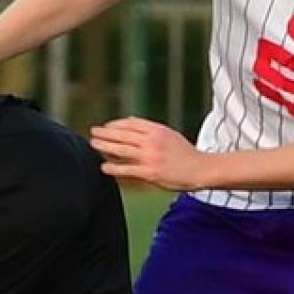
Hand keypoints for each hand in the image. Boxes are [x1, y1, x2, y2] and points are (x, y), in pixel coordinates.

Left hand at [89, 117, 210, 190]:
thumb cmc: (185, 153)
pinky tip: (104, 166)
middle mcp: (152, 141)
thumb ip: (150, 128)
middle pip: (123, 134)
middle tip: (93, 131)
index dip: (116, 124)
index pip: (130, 123)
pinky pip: (127, 169)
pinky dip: (113, 167)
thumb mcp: (169, 134)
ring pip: (122, 149)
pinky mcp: (150, 172)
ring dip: (105, 146)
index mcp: (157, 130)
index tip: (106, 126)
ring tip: (93, 144)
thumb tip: (130, 121)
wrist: (200, 169)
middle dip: (105, 133)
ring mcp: (150, 157)